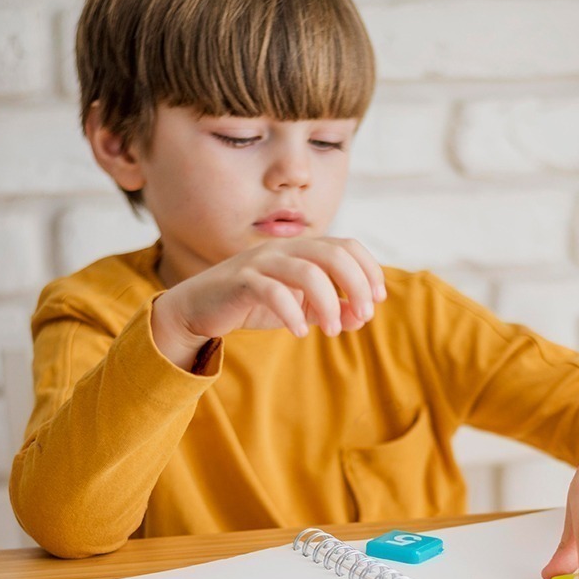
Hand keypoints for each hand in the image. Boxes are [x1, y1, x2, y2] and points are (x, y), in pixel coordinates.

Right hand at [151, 237, 385, 368]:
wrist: (200, 308)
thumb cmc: (255, 303)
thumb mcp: (300, 307)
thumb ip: (331, 309)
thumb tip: (361, 316)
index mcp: (302, 250)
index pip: (347, 246)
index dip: (369, 269)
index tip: (378, 299)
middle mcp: (284, 249)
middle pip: (333, 254)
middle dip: (356, 285)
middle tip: (363, 316)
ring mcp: (261, 262)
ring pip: (307, 271)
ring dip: (328, 303)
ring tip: (331, 330)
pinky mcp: (241, 281)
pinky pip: (272, 291)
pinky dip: (291, 313)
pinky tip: (299, 333)